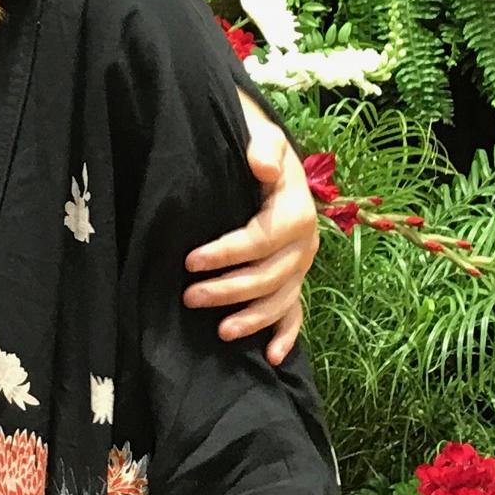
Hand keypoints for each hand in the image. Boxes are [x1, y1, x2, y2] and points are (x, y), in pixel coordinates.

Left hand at [183, 100, 315, 362]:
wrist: (272, 159)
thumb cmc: (260, 150)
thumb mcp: (263, 137)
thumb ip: (263, 148)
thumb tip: (262, 166)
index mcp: (296, 212)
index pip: (260, 240)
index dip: (226, 253)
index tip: (190, 261)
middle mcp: (305, 244)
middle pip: (268, 276)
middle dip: (228, 290)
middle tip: (189, 297)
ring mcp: (301, 265)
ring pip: (280, 300)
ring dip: (253, 319)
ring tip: (221, 332)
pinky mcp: (295, 278)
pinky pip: (295, 311)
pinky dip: (286, 335)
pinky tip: (271, 356)